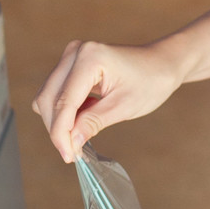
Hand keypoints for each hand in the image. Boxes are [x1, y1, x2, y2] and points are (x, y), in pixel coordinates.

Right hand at [32, 39, 186, 162]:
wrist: (161, 65)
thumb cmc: (150, 83)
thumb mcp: (124, 107)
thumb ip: (93, 123)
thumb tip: (70, 142)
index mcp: (90, 58)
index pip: (64, 102)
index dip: (61, 133)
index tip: (68, 156)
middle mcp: (75, 52)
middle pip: (49, 98)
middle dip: (57, 129)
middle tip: (73, 153)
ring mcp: (71, 56)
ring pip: (48, 96)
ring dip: (58, 121)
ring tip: (79, 139)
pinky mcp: (71, 65)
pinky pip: (56, 92)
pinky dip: (64, 112)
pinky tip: (82, 121)